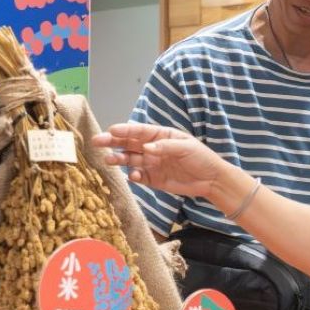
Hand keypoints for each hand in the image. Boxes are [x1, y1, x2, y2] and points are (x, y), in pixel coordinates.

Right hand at [91, 123, 227, 197]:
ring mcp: (152, 164)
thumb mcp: (186, 147)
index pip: (139, 131)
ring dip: (120, 159)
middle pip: (129, 144)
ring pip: (131, 160)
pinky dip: (135, 176)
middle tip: (98, 141)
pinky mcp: (154, 179)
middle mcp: (153, 148)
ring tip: (109, 160)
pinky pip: (140, 177)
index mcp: (160, 136)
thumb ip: (166, 147)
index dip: (125, 130)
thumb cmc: (201, 158)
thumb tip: (147, 148)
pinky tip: (133, 176)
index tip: (111, 130)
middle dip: (113, 142)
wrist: (211, 180)